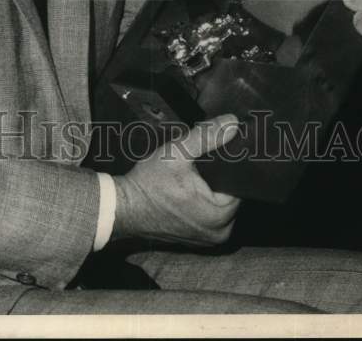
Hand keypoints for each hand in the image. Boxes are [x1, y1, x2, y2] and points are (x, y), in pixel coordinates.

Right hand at [111, 114, 240, 246]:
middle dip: (217, 178)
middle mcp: (220, 232)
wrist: (123, 207)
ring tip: (192, 177)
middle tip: (198, 165)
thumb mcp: (178, 152)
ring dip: (210, 190)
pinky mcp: (197, 239)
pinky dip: (201, 202)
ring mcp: (208, 239)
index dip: (228, 166)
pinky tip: (187, 190)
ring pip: (220, 204)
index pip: (239, 183)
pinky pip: (209, 215)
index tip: (215, 156)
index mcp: (220, 215)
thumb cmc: (149, 183)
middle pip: (230, 195)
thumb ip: (207, 136)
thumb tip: (232, 123)